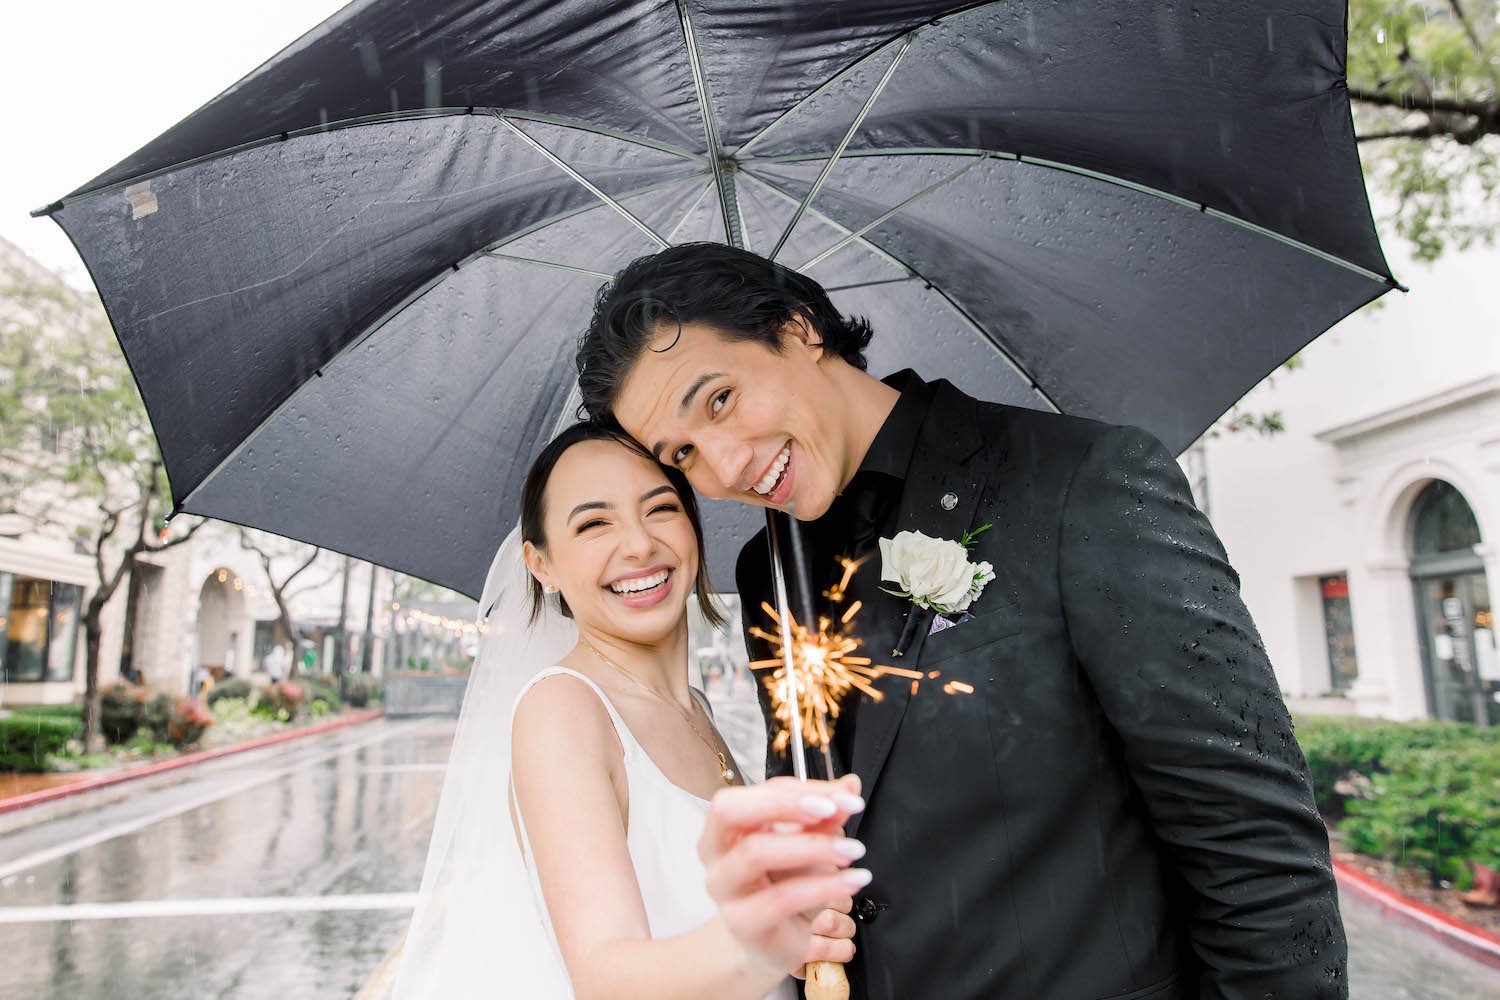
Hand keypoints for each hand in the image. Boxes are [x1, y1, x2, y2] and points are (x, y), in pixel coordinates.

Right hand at [700, 774, 866, 974]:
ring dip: (811, 846)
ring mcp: (723, 888)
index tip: (843, 794)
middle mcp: (715, 851)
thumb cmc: (786, 884)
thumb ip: (825, 815)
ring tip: (853, 851)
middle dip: (784, 804)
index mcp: (727, 824)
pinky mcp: (742, 922)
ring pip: (755, 852)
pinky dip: (822, 886)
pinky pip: (780, 898)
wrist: (778, 941)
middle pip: (730, 811)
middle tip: (833, 811)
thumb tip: (849, 786)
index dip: (801, 789)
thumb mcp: (808, 843)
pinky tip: (852, 881)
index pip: (758, 792)